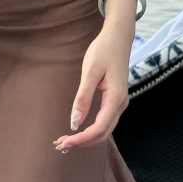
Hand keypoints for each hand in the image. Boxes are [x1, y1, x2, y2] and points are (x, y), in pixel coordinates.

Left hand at [53, 29, 130, 151]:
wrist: (118, 37)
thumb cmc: (103, 51)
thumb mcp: (90, 72)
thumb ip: (83, 98)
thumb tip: (74, 123)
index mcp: (115, 99)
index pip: (99, 129)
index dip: (82, 139)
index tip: (64, 142)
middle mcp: (121, 104)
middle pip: (103, 133)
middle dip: (83, 142)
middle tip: (61, 144)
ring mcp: (120, 103)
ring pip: (105, 130)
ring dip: (87, 138)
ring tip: (68, 139)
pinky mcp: (116, 100)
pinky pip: (106, 121)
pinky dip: (92, 130)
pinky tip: (80, 129)